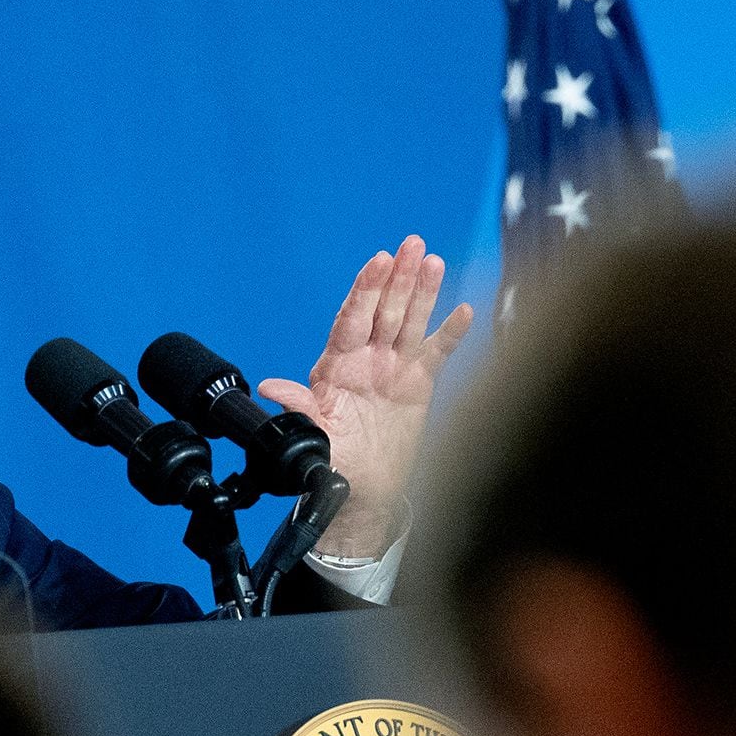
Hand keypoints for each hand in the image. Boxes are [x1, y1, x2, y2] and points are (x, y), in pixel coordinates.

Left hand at [262, 237, 473, 560]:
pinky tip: (463, 310)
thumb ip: (300, 409)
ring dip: (423, 292)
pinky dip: (450, 334)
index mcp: (338, 366)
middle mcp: (367, 360)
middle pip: (384, 310)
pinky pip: (436, 353)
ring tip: (434, 262)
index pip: (352, 319)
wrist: (364, 491)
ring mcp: (394, 368)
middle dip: (398, 277)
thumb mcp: (316, 437)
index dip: (365, 290)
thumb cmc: (334, 463)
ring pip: (411, 322)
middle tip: (411, 245)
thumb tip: (272, 388)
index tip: (378, 262)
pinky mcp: (419, 383)